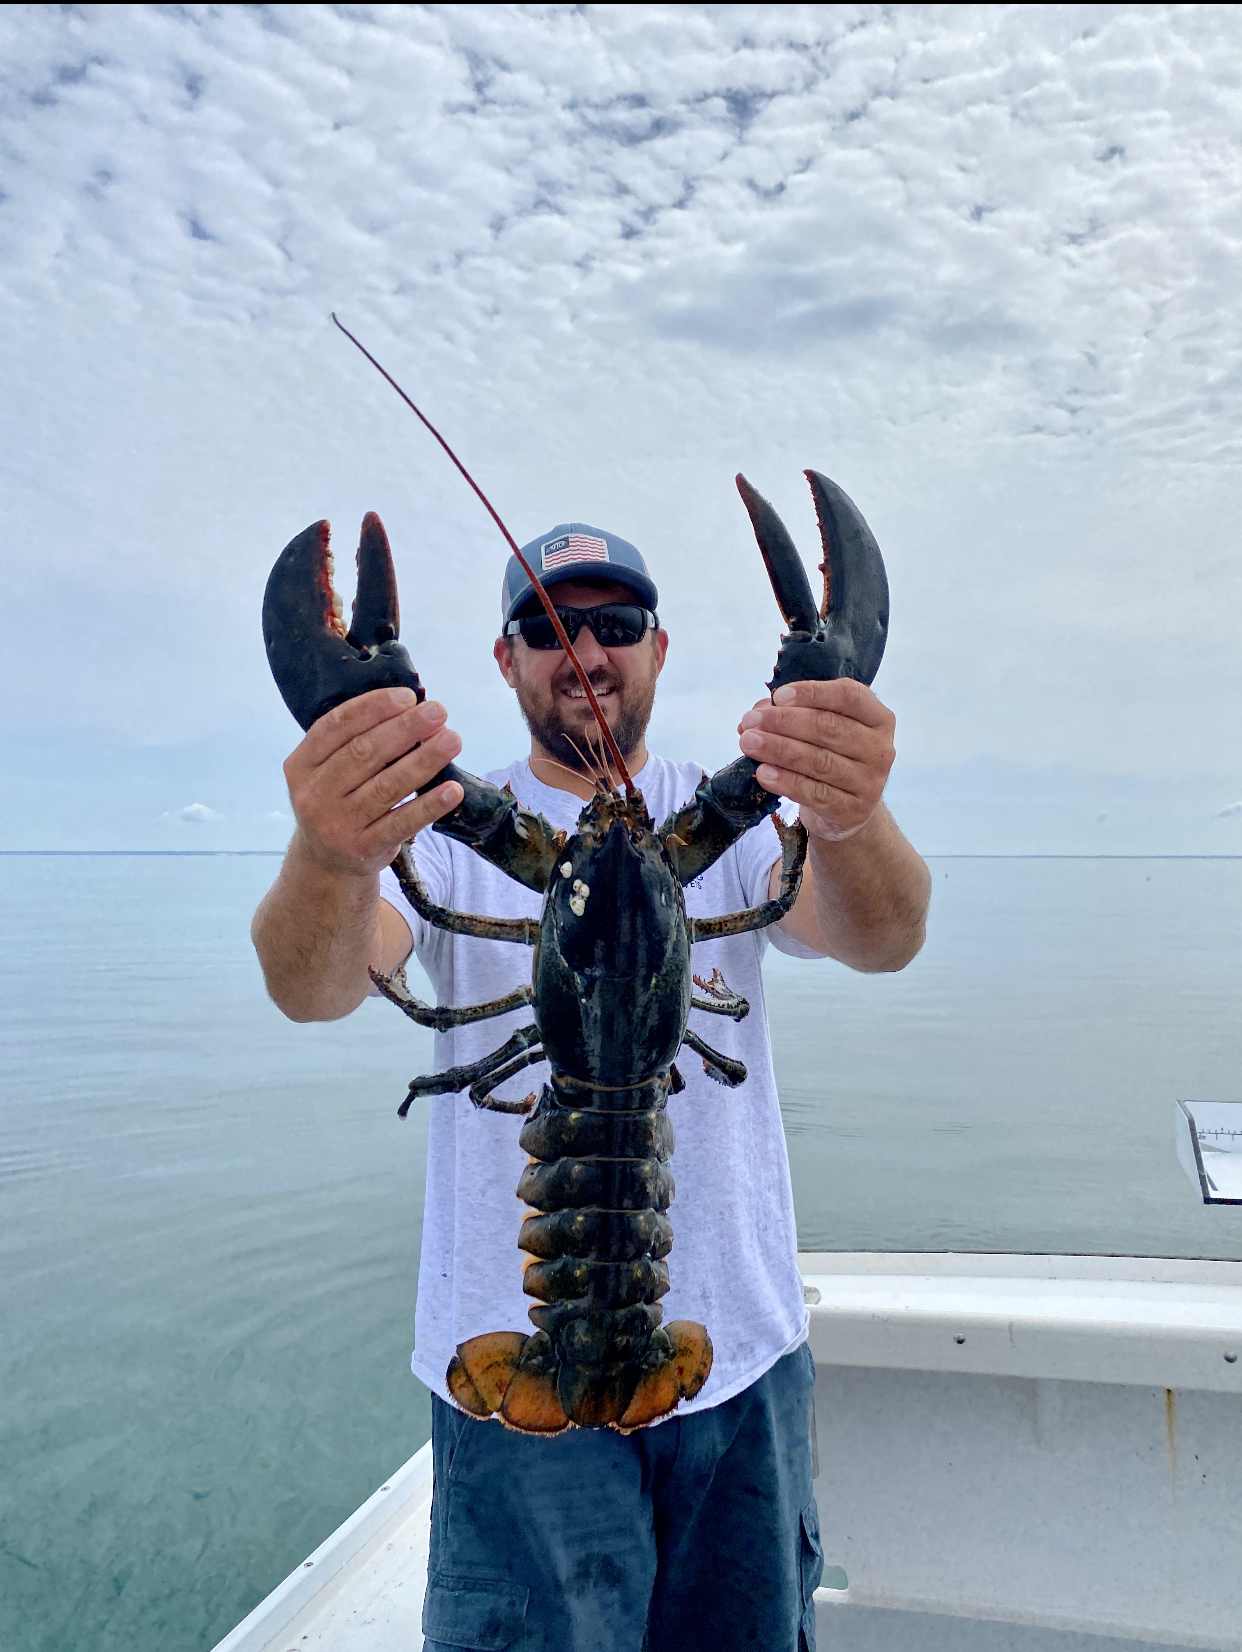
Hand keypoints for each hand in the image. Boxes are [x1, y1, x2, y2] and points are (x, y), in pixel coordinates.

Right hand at [282, 688, 463, 876]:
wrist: (326, 862)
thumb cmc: (337, 800)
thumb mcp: (326, 770)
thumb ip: (354, 741)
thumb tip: (410, 708)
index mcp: (301, 764)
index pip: (336, 726)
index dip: (373, 708)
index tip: (408, 696)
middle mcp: (314, 794)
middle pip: (364, 753)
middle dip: (405, 729)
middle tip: (439, 712)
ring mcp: (338, 824)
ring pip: (387, 786)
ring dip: (424, 760)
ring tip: (452, 740)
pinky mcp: (364, 848)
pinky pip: (402, 823)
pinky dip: (429, 805)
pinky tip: (453, 789)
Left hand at [737, 679, 895, 841]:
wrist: (846, 807)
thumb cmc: (831, 755)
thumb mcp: (821, 729)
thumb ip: (791, 714)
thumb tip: (754, 715)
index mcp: (878, 717)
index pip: (848, 696)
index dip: (812, 693)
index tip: (777, 696)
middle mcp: (880, 748)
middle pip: (828, 728)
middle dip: (783, 722)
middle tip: (750, 721)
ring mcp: (870, 782)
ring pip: (819, 761)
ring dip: (778, 750)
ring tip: (748, 743)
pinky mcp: (854, 810)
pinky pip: (814, 793)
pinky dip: (785, 781)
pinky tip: (762, 773)